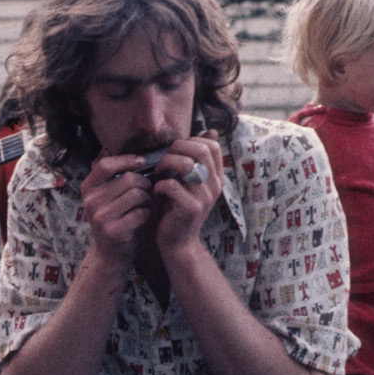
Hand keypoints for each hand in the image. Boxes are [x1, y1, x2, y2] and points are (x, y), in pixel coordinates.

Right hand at [78, 151, 166, 272]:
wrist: (110, 254)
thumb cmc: (113, 219)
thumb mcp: (103, 196)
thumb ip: (105, 174)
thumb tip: (105, 147)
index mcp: (88, 188)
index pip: (106, 165)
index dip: (126, 160)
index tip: (141, 162)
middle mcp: (91, 201)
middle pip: (128, 179)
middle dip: (144, 183)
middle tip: (147, 192)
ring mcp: (101, 217)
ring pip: (137, 194)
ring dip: (147, 199)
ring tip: (145, 205)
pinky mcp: (113, 231)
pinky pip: (140, 213)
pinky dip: (147, 214)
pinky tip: (143, 217)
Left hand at [145, 135, 222, 259]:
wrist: (178, 244)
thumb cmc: (177, 209)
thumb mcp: (189, 182)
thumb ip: (195, 160)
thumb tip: (210, 131)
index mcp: (216, 177)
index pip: (211, 145)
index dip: (191, 142)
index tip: (176, 152)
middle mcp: (215, 186)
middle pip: (200, 151)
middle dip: (176, 150)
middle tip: (163, 162)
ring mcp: (205, 198)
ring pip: (187, 165)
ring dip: (166, 165)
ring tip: (159, 175)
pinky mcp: (191, 209)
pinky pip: (172, 186)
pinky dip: (160, 185)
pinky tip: (157, 192)